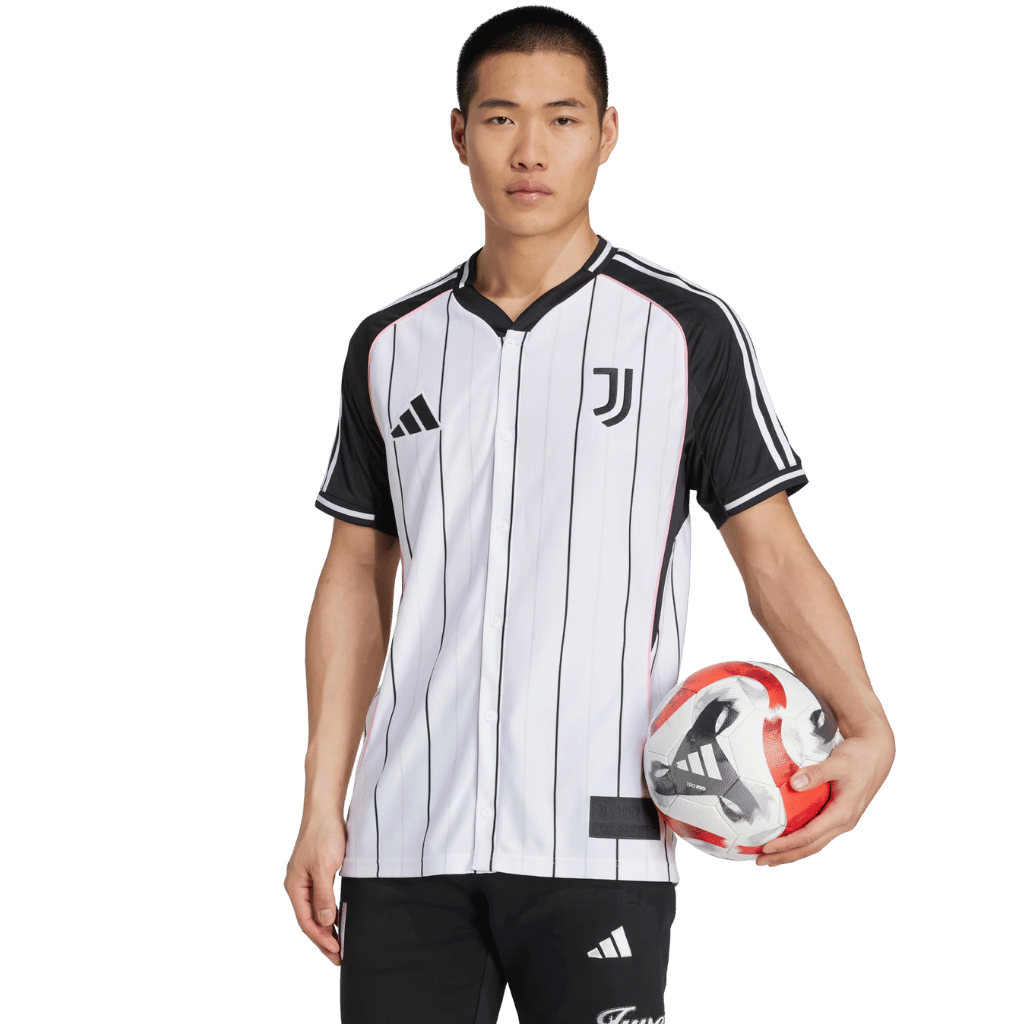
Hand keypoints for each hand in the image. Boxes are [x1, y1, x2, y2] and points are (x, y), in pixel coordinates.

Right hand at [283, 811, 346, 964]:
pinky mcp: (316, 873)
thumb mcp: (324, 867)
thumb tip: (325, 923)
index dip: (321, 938)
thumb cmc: (322, 834)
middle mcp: (298, 886)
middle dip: (322, 939)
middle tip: (337, 957)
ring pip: (315, 911)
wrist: (324, 809)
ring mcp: (306, 879)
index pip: (306, 921)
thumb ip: (323, 896)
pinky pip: (320, 899)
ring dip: (326, 928)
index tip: (336, 951)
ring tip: (338, 945)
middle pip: (309, 919)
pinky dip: (328, 913)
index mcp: (295, 887)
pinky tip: (337, 920)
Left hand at [755, 719, 894, 866]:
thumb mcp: (838, 762)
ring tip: (768, 857)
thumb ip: (817, 773)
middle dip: (785, 856)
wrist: (877, 754)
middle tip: (759, 861)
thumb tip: (794, 783)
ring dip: (791, 852)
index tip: (766, 848)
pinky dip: (800, 842)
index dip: (787, 844)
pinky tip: (786, 840)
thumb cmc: (858, 757)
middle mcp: (843, 823)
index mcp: (843, 814)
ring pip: (814, 844)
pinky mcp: (839, 817)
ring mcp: (842, 822)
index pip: (809, 836)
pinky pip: (817, 835)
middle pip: (810, 847)